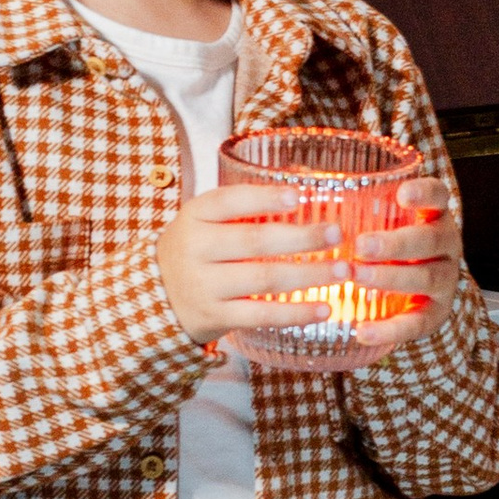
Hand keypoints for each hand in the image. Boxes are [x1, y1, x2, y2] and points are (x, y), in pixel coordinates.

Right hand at [155, 180, 359, 347]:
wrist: (156, 297)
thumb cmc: (198, 251)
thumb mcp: (206, 221)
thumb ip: (246, 206)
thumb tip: (306, 181)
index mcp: (195, 216)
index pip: (229, 201)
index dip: (265, 198)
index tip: (299, 196)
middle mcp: (196, 248)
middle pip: (254, 240)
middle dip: (301, 237)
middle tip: (336, 234)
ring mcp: (204, 285)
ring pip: (263, 279)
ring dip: (308, 274)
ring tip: (343, 271)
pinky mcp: (214, 317)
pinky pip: (261, 315)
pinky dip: (296, 313)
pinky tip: (324, 309)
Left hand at [344, 176, 464, 363]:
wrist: (411, 290)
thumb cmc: (382, 244)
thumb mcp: (373, 218)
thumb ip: (344, 201)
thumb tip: (293, 177)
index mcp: (432, 214)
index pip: (437, 195)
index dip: (424, 193)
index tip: (401, 194)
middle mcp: (445, 244)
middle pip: (430, 239)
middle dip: (395, 243)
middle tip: (361, 246)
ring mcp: (444, 280)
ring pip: (425, 278)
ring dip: (390, 277)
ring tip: (357, 278)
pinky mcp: (435, 315)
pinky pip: (416, 323)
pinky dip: (390, 329)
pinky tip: (362, 331)